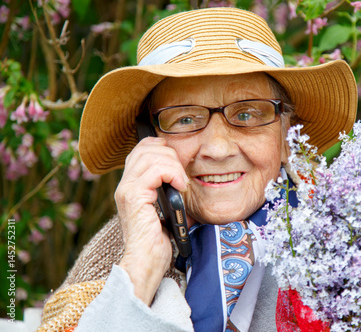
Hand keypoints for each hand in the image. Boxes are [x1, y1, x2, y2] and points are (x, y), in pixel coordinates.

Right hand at [115, 137, 188, 304]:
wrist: (146, 262)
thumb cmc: (157, 241)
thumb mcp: (165, 210)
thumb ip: (169, 192)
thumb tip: (186, 180)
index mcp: (130, 186)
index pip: (141, 149)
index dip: (161, 147)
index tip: (178, 162)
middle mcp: (124, 185)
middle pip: (146, 148)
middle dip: (171, 156)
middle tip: (182, 176)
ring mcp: (127, 189)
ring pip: (152, 156)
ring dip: (174, 165)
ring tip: (182, 183)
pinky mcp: (134, 196)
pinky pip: (156, 170)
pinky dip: (173, 173)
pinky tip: (180, 186)